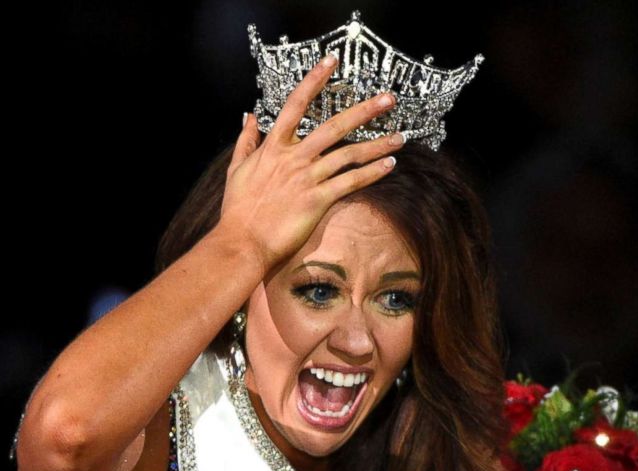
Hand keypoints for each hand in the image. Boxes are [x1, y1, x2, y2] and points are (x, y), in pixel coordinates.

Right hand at [217, 54, 404, 273]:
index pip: (296, 104)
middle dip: (364, 111)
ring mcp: (307, 178)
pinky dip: (371, 173)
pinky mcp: (318, 200)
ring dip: (378, 145)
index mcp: (273, 147)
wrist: (242, 242)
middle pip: (333, 126)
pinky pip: (350, 181)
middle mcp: (293, 158)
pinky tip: (389, 165)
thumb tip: (249, 116)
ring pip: (348, 154)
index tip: (332, 61)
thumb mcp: (237, 169)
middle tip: (389, 99)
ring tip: (401, 137)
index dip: (314, 80)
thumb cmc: (238, 210)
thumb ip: (246, 140)